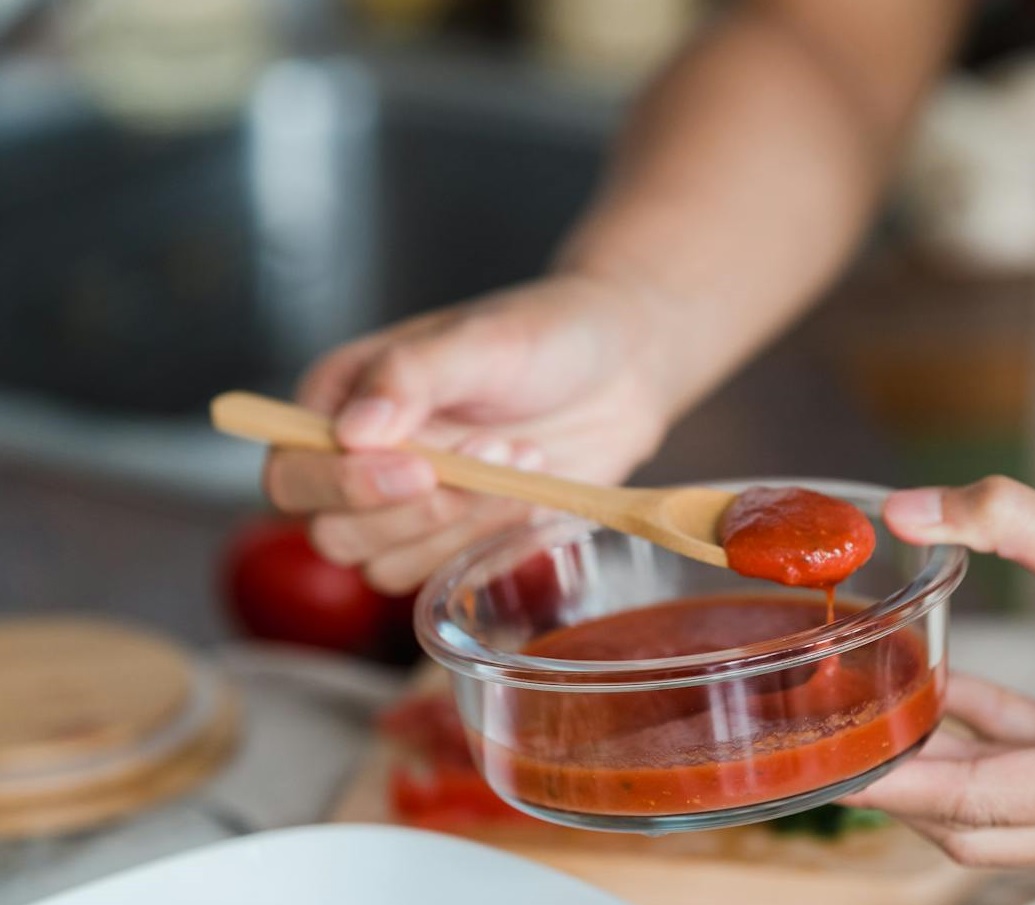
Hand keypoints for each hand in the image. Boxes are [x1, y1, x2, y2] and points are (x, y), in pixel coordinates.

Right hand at [262, 274, 666, 593]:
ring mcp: (407, 507)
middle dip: (416, 510)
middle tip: (492, 452)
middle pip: (331, 534)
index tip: (422, 468)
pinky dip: (488, 542)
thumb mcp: (480, 340)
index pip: (293, 471)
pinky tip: (531, 491)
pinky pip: (443, 575)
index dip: (345, 485)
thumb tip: (351, 430)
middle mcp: (359, 460)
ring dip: (460, 524)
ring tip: (522, 456)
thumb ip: (410, 376)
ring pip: (385, 567)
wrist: (620, 367)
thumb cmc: (545, 335)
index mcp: (340, 400)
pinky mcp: (455, 538)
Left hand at [843, 477, 1034, 866]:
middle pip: (989, 827)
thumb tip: (906, 509)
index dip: (895, 785)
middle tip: (830, 747)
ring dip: (946, 762)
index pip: (984, 803)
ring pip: (1014, 811)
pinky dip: (995, 739)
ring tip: (873, 713)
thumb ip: (1007, 521)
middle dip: (907, 787)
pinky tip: (947, 688)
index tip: (826, 769)